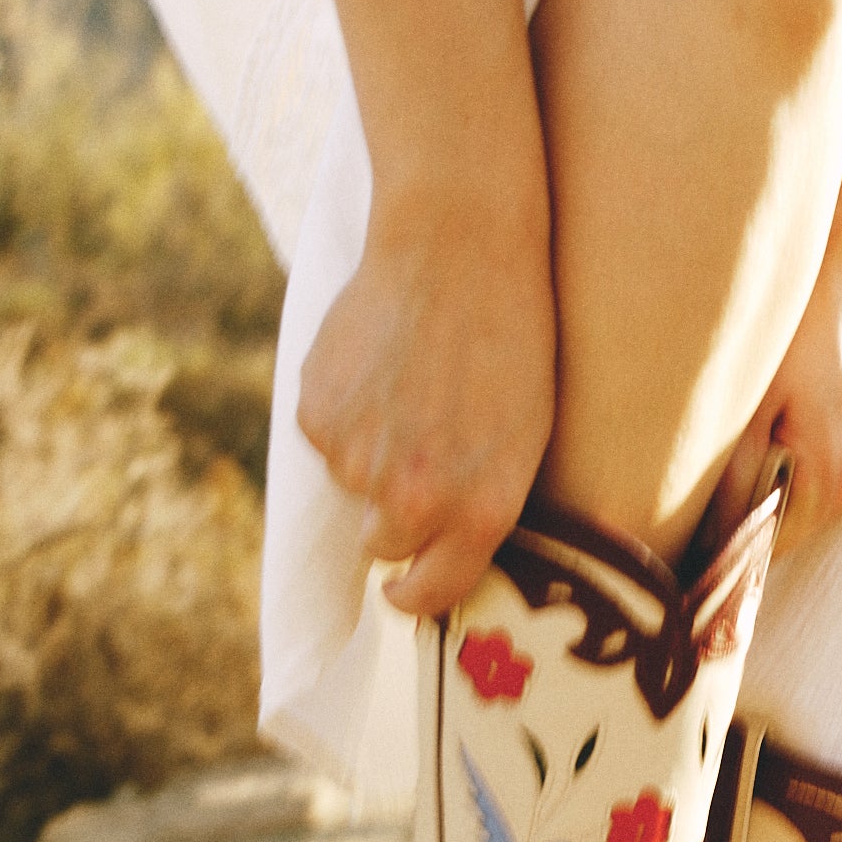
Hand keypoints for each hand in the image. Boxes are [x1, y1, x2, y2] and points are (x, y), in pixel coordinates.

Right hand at [296, 185, 556, 618]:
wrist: (457, 245)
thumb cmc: (509, 341)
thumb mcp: (524, 439)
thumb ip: (479, 510)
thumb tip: (434, 561)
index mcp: (476, 513)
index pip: (428, 596)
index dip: (413, 595)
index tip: (404, 589)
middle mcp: (413, 502)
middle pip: (381, 547)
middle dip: (393, 518)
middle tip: (419, 454)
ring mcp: (358, 462)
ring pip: (351, 486)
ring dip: (371, 453)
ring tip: (410, 387)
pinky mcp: (317, 417)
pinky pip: (325, 438)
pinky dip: (344, 412)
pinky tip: (378, 365)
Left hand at [713, 254, 841, 557]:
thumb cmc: (793, 333)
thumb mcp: (747, 410)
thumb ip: (730, 487)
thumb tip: (708, 547)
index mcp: (836, 478)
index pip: (768, 546)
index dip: (729, 542)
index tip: (697, 531)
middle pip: (794, 530)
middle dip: (756, 513)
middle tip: (720, 478)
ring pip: (815, 508)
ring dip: (784, 491)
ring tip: (766, 441)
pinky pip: (838, 484)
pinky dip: (811, 470)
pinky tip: (798, 429)